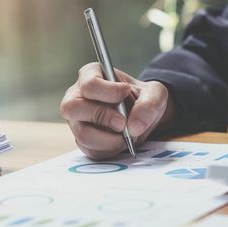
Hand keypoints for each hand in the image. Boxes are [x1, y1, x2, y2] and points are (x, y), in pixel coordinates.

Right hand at [60, 62, 174, 158]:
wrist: (142, 116)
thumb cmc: (142, 98)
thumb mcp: (155, 94)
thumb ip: (149, 105)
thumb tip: (134, 127)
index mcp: (91, 75)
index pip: (89, 84)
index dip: (108, 92)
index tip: (125, 93)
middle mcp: (76, 97)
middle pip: (72, 108)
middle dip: (101, 117)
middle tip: (122, 123)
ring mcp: (77, 120)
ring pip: (81, 134)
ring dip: (108, 139)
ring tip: (125, 135)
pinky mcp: (82, 140)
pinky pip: (90, 150)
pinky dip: (109, 150)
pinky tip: (120, 142)